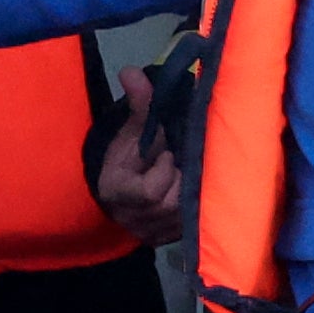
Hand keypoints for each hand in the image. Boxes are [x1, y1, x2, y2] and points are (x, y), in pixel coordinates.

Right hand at [94, 66, 184, 245]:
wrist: (118, 189)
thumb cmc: (125, 158)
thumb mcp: (130, 131)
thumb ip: (138, 105)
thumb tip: (132, 72)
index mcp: (118, 192)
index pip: (152, 191)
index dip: (164, 170)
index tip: (165, 154)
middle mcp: (135, 220)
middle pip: (172, 203)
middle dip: (180, 178)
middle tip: (178, 162)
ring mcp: (152, 234)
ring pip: (184, 215)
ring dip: (190, 190)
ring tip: (184, 174)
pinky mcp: (168, 240)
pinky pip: (189, 226)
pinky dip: (195, 206)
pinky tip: (193, 190)